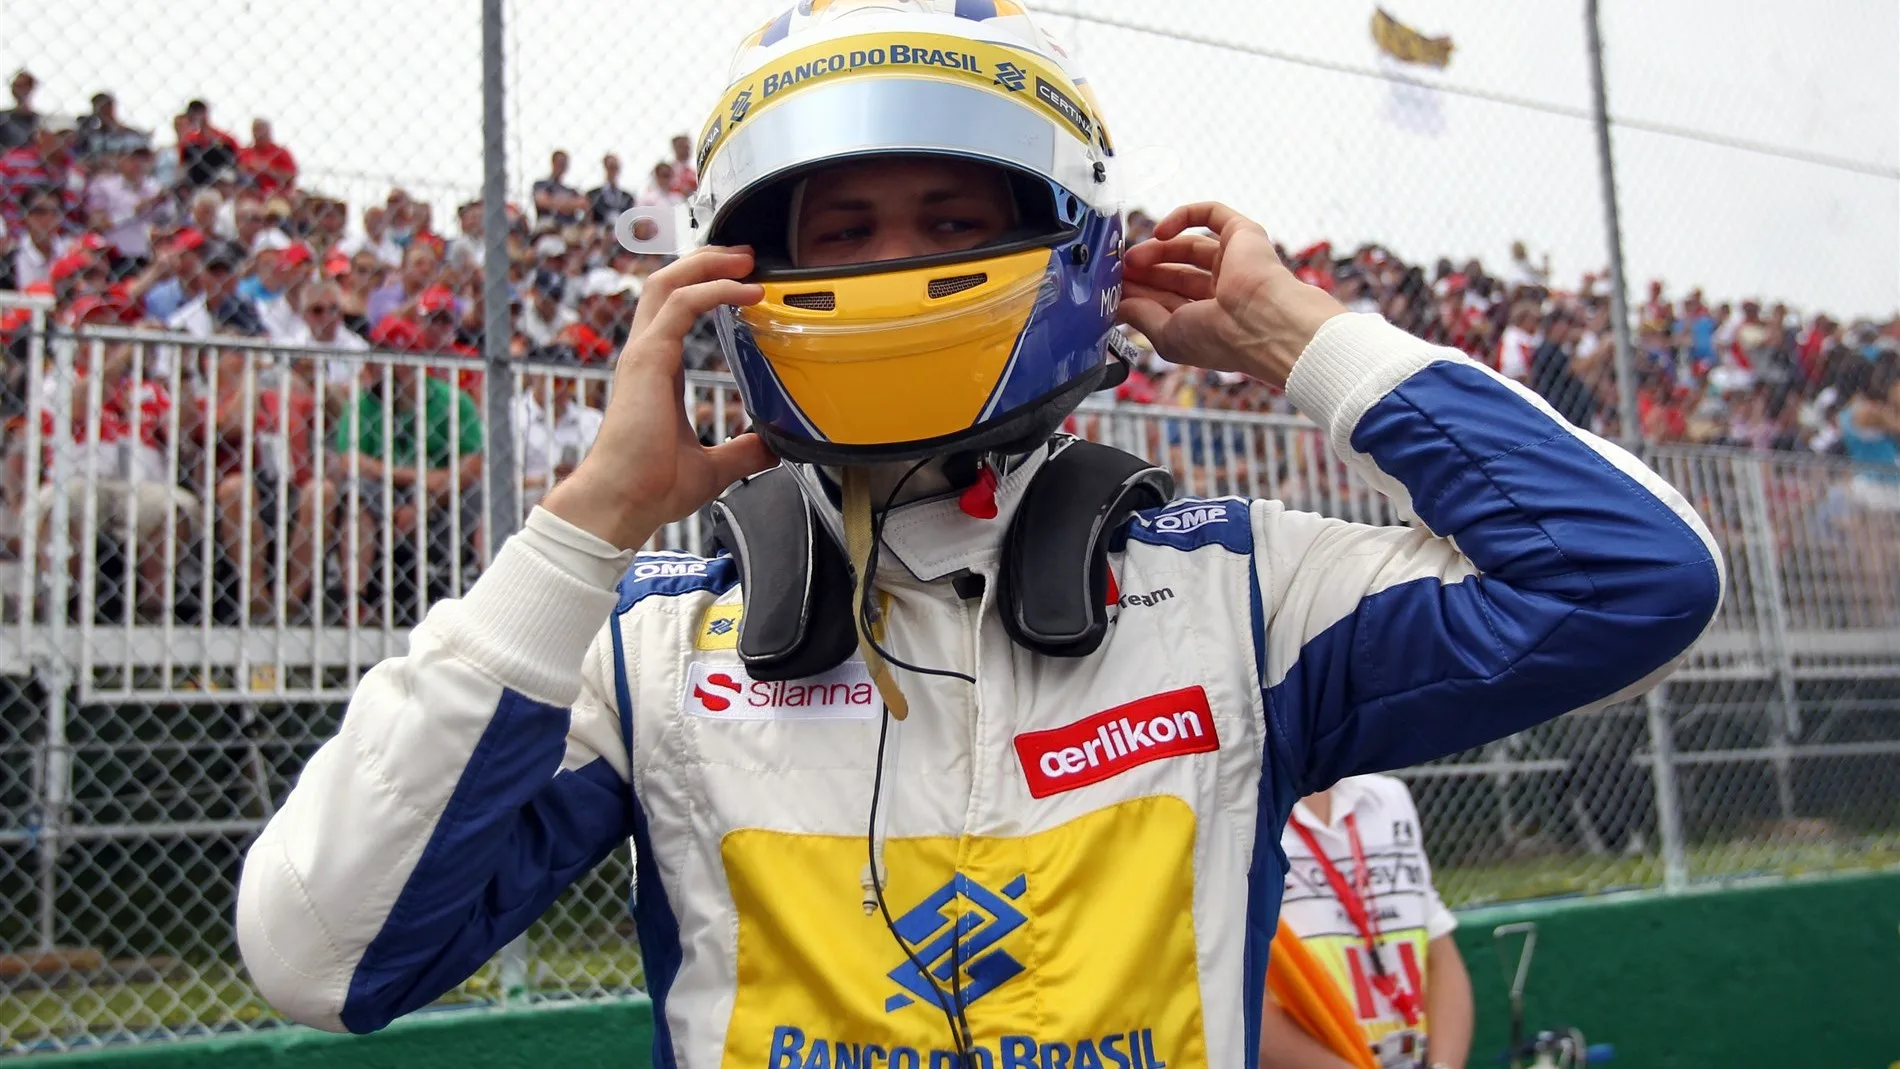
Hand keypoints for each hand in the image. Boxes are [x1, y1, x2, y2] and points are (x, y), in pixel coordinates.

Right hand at [542, 246, 775, 549]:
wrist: (622, 504)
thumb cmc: (650, 489)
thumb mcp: (713, 466)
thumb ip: (741, 451)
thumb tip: (771, 448)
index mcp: (657, 371)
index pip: (675, 309)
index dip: (706, 286)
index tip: (743, 281)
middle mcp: (646, 355)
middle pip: (668, 283)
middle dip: (706, 261)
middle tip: (746, 255)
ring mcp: (643, 354)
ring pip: (668, 282)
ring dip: (707, 264)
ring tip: (744, 259)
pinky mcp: (647, 361)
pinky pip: (680, 306)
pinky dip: (713, 290)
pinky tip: (744, 291)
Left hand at [1117, 202, 1346, 387]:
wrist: (1260, 322)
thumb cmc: (1220, 338)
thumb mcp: (1167, 335)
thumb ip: (1141, 316)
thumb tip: (1119, 305)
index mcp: (1211, 318)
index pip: (1169, 299)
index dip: (1141, 292)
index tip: (1114, 289)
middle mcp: (1224, 290)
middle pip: (1175, 272)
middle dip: (1144, 271)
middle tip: (1118, 271)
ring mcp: (1234, 261)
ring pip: (1188, 246)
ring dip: (1156, 249)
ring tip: (1132, 258)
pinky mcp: (1243, 234)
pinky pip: (1211, 213)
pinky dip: (1182, 216)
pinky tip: (1159, 232)